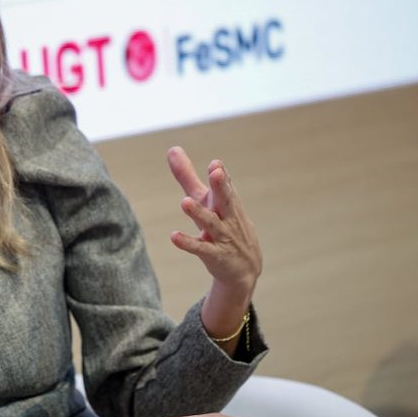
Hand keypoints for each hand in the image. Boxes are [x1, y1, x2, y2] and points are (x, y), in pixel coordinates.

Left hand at [166, 146, 261, 293]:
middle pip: (225, 199)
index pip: (225, 185)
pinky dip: (188, 243)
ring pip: (211, 223)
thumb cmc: (222, 224)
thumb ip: (188, 176)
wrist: (245, 268)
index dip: (221, 175)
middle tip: (216, 172)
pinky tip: (174, 236)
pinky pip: (201, 249)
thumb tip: (172, 149)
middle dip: (221, 186)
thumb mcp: (206, 201)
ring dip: (199, 213)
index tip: (215, 163)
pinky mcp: (215, 255)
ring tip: (184, 202)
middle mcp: (227, 216)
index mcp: (225, 201)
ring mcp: (222, 236)